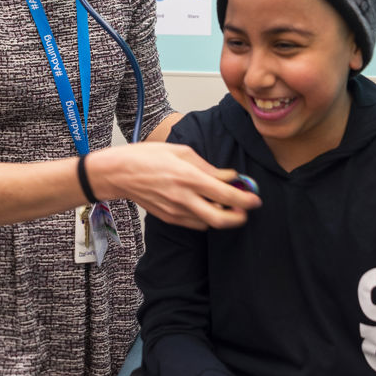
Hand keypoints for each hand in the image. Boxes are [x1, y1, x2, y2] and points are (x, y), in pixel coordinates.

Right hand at [87, 143, 260, 229]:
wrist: (120, 174)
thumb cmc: (148, 157)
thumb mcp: (181, 152)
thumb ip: (208, 166)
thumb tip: (229, 175)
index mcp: (189, 177)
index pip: (225, 195)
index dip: (245, 199)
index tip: (255, 198)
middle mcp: (184, 198)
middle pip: (220, 219)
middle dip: (239, 217)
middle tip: (245, 209)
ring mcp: (175, 211)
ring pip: (209, 223)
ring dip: (221, 216)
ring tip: (225, 204)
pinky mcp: (169, 218)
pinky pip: (194, 223)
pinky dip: (205, 217)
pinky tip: (205, 205)